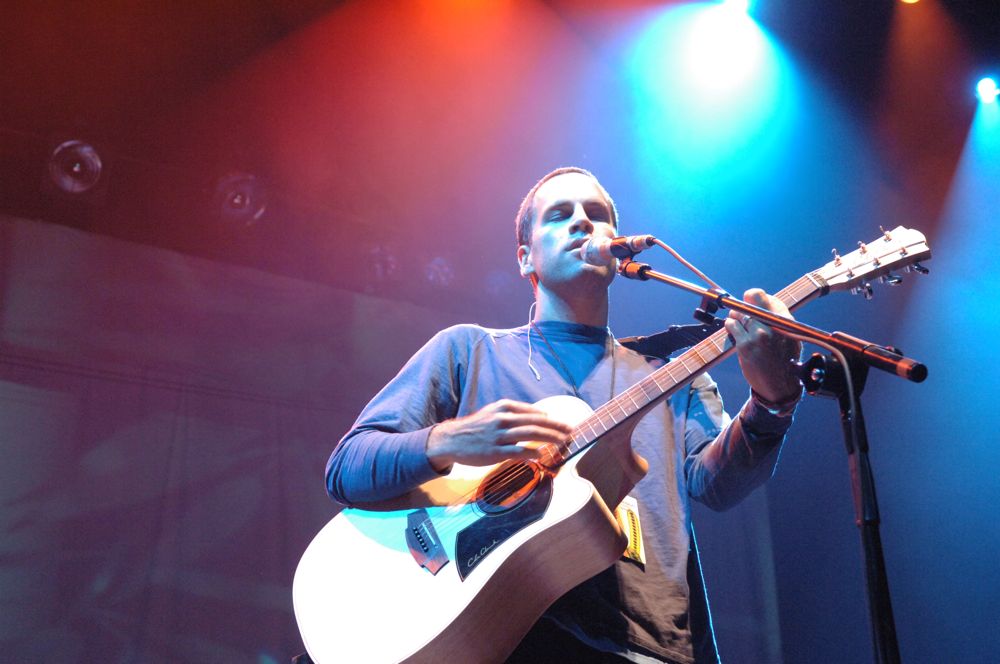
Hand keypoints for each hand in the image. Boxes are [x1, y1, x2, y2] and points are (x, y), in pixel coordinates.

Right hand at [426, 399, 572, 471]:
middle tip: (571, 432)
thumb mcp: (493, 413)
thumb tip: (537, 418)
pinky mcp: (495, 451)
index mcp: (504, 407)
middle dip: (556, 427)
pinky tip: (542, 455)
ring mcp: (499, 435)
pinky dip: (532, 452)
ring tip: (563, 442)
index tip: (563, 425)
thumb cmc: (475, 428)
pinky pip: (518, 451)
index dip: (551, 420)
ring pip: (531, 434)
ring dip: (550, 438)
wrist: (452, 439)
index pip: (534, 412)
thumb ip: (513, 414)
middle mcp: (503, 418)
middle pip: (536, 422)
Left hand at [723, 289, 802, 403]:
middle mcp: (773, 325)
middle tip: (741, 313)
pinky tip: (735, 332)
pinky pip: (731, 326)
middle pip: (749, 299)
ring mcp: (758, 335)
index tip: (749, 302)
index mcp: (785, 320)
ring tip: (740, 326)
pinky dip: (730, 327)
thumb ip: (777, 317)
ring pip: (737, 313)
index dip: (752, 297)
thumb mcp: (790, 334)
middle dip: (742, 305)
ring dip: (735, 317)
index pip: (761, 296)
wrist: (780, 384)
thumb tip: (759, 299)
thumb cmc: (784, 358)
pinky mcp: (746, 345)